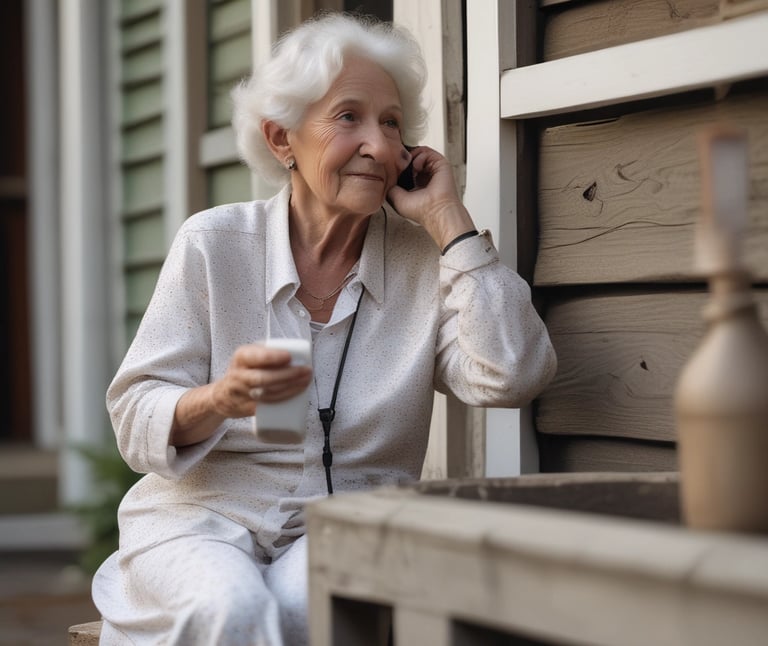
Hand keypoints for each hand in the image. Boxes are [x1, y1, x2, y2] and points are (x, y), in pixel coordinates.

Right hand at [171, 344, 311, 446]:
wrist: (222, 395)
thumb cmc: (244, 370)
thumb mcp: (249, 355)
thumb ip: (268, 352)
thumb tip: (297, 351)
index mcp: (241, 357)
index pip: (255, 357)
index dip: (272, 357)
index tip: (288, 356)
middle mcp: (239, 375)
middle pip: (263, 378)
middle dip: (288, 375)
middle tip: (306, 370)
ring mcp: (243, 394)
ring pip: (268, 393)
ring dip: (290, 387)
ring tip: (306, 380)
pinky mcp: (248, 408)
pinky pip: (269, 404)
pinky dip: (285, 398)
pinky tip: (297, 392)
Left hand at [387, 146, 475, 249]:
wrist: (436, 211)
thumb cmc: (420, 210)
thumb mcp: (395, 198)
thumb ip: (389, 184)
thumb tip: (386, 173)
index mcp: (414, 184)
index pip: (403, 168)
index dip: (394, 165)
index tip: (389, 166)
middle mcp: (423, 176)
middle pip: (410, 158)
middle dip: (401, 159)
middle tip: (397, 164)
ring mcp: (432, 169)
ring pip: (417, 153)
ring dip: (410, 157)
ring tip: (408, 168)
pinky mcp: (440, 164)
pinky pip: (426, 151)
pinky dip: (419, 156)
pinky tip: (417, 167)